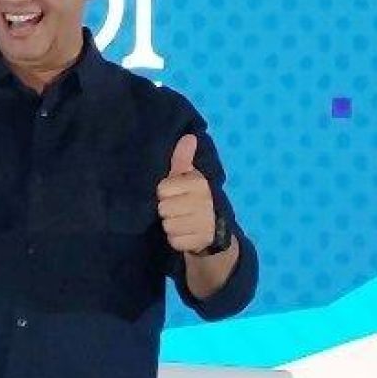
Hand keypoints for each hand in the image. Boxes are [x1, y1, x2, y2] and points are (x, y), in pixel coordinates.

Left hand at [156, 134, 216, 253]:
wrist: (214, 229)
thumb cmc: (194, 197)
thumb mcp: (188, 176)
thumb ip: (183, 158)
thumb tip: (189, 136)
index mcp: (199, 183)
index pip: (162, 189)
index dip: (164, 193)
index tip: (175, 194)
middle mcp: (204, 202)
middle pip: (163, 208)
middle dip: (167, 211)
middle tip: (178, 209)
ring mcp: (204, 223)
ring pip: (168, 226)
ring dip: (171, 226)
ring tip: (182, 221)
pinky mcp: (201, 241)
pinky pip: (174, 241)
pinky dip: (177, 240)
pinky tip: (186, 234)